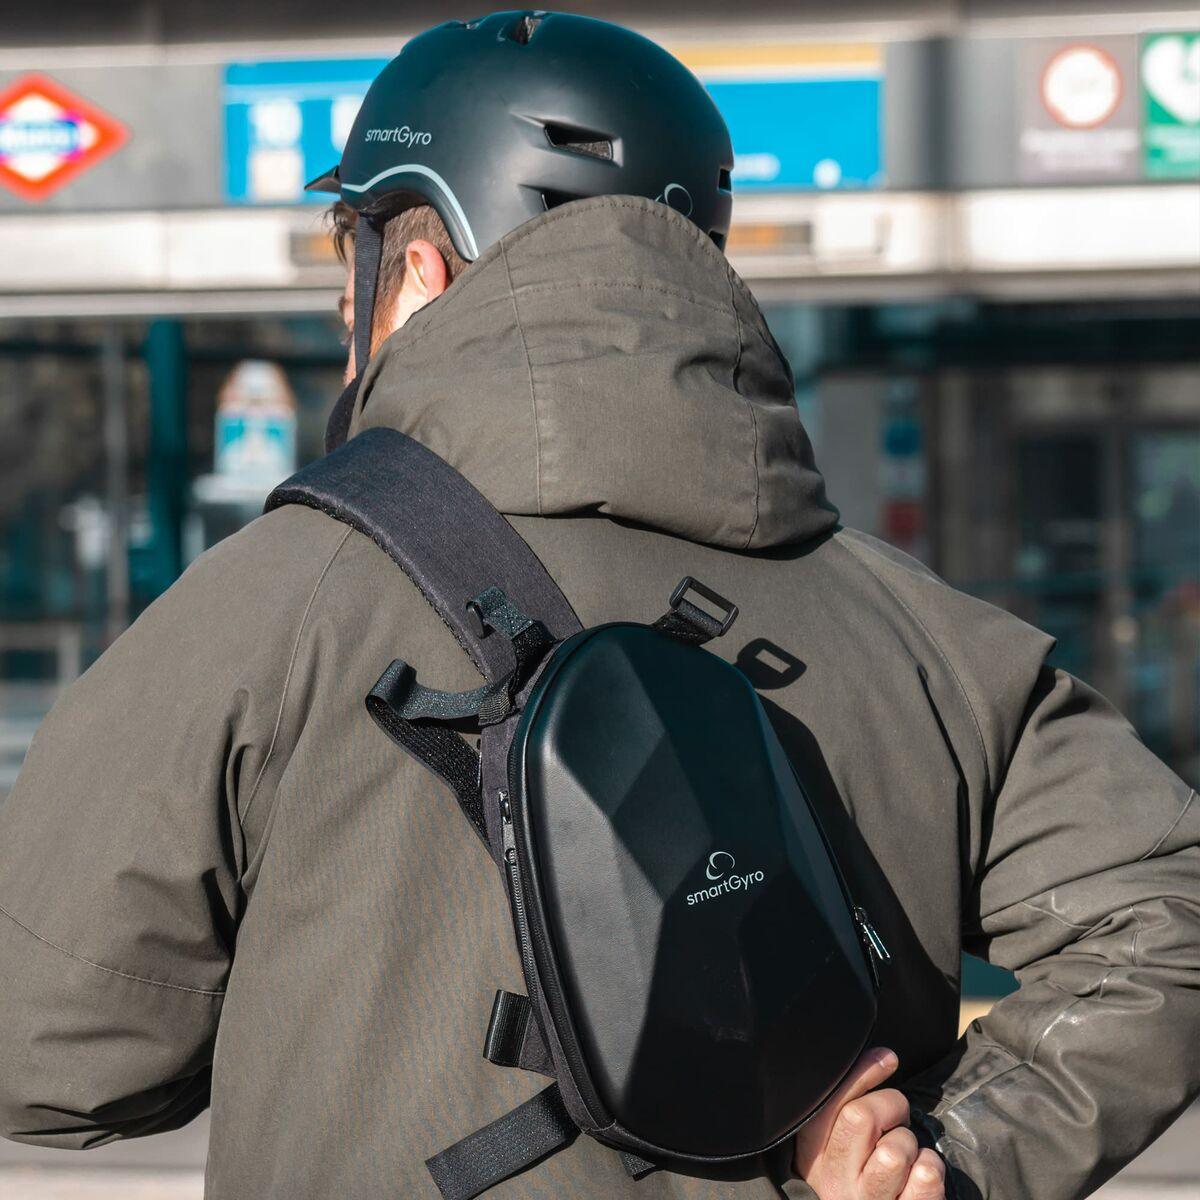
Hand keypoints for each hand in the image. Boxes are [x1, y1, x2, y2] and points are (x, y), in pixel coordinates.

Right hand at [793, 1047, 945, 1199]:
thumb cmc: (862, 1181)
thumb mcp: (841, 1147)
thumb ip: (850, 1104)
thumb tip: (885, 1056)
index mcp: (812, 1154)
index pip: (830, 1102)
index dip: (862, 1072)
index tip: (887, 1059)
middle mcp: (834, 1180)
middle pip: (860, 1116)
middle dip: (891, 1106)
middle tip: (896, 1119)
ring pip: (893, 1151)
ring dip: (909, 1144)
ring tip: (905, 1154)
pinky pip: (925, 1177)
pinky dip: (931, 1168)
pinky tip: (920, 1176)